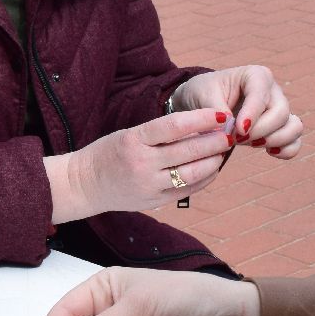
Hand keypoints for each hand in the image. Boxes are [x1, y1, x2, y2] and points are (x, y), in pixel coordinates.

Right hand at [45, 108, 232, 222]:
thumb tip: (197, 128)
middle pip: (187, 150)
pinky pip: (186, 190)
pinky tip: (212, 169)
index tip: (219, 114)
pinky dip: (204, 179)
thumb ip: (157, 134)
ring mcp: (148, 184)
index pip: (173, 125)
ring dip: (213, 161)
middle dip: (214, 141)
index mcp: (133, 140)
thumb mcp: (127, 135)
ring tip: (223, 151)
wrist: (84, 184)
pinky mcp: (154, 200)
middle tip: (230, 133)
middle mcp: (141, 163)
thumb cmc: (108, 154)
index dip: (200, 119)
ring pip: (191, 173)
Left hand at [171, 66, 302, 157]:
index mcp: (256, 76)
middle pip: (281, 113)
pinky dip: (286, 150)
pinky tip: (268, 152)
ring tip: (250, 144)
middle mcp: (273, 91)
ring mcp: (280, 109)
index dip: (252, 115)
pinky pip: (295, 141)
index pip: (261, 95)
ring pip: (294, 126)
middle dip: (260, 130)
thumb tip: (230, 127)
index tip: (238, 130)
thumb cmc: (203, 93)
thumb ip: (216, 109)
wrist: (203, 103)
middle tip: (237, 139)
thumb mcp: (203, 95)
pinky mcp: (281, 127)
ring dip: (275, 140)